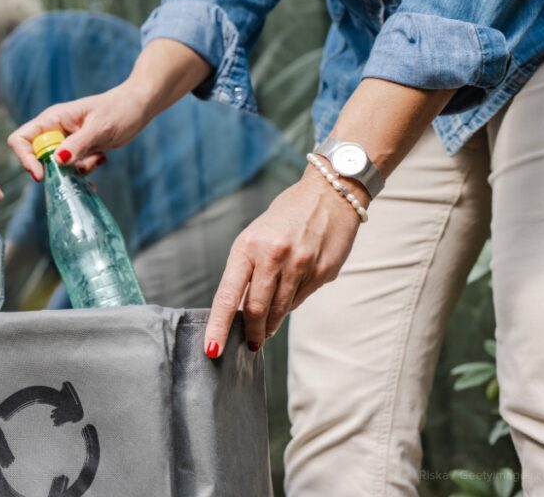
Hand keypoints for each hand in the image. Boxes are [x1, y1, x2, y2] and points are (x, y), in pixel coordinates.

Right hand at [7, 83, 154, 179]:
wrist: (138, 106)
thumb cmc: (120, 109)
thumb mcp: (100, 128)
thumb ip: (78, 144)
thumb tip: (57, 161)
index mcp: (53, 119)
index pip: (21, 139)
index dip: (26, 159)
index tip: (42, 174)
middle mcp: (54, 130)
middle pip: (36, 157)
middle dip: (55, 170)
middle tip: (79, 168)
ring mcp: (65, 141)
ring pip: (56, 167)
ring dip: (74, 172)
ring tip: (97, 159)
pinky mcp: (77, 150)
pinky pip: (71, 168)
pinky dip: (84, 171)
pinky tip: (101, 160)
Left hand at [205, 164, 366, 356]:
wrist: (329, 194)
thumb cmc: (285, 217)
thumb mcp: (255, 237)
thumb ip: (247, 272)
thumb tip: (242, 311)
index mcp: (248, 246)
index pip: (229, 295)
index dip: (219, 326)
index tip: (213, 349)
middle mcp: (274, 256)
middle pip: (257, 309)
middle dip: (252, 332)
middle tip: (250, 342)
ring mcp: (301, 265)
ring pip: (281, 309)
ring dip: (272, 324)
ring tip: (268, 328)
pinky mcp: (324, 272)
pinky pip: (302, 299)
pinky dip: (292, 304)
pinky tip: (292, 294)